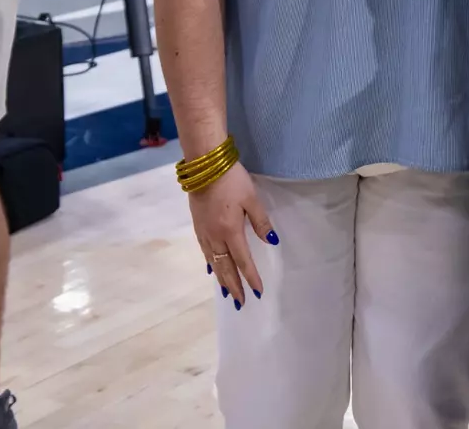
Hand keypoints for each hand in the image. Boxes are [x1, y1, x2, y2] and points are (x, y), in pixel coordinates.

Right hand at [190, 161, 276, 308]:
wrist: (204, 165)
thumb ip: (261, 221)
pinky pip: (204, 251)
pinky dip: (209, 263)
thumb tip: (271, 242)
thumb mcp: (252, 198)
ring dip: (221, 278)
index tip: (257, 292)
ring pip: (212, 262)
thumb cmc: (232, 180)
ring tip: (227, 292)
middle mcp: (215, 236)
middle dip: (233, 286)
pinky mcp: (197, 225)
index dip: (251, 277)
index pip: (243, 261)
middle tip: (240, 303)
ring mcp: (203, 232)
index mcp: (231, 231)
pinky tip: (210, 267)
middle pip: (225, 267)